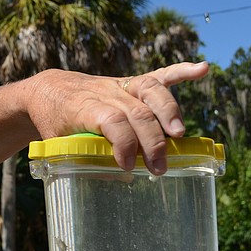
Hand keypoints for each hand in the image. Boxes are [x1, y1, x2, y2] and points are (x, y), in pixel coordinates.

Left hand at [27, 61, 209, 174]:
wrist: (47, 90)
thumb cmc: (53, 122)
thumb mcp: (57, 143)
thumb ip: (81, 159)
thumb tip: (110, 181)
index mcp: (83, 107)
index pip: (112, 121)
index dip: (124, 144)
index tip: (127, 166)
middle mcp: (104, 93)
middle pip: (137, 112)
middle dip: (152, 141)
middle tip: (159, 168)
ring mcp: (119, 85)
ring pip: (150, 90)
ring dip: (169, 111)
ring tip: (179, 134)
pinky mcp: (130, 82)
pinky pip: (158, 75)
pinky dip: (181, 72)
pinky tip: (203, 69)